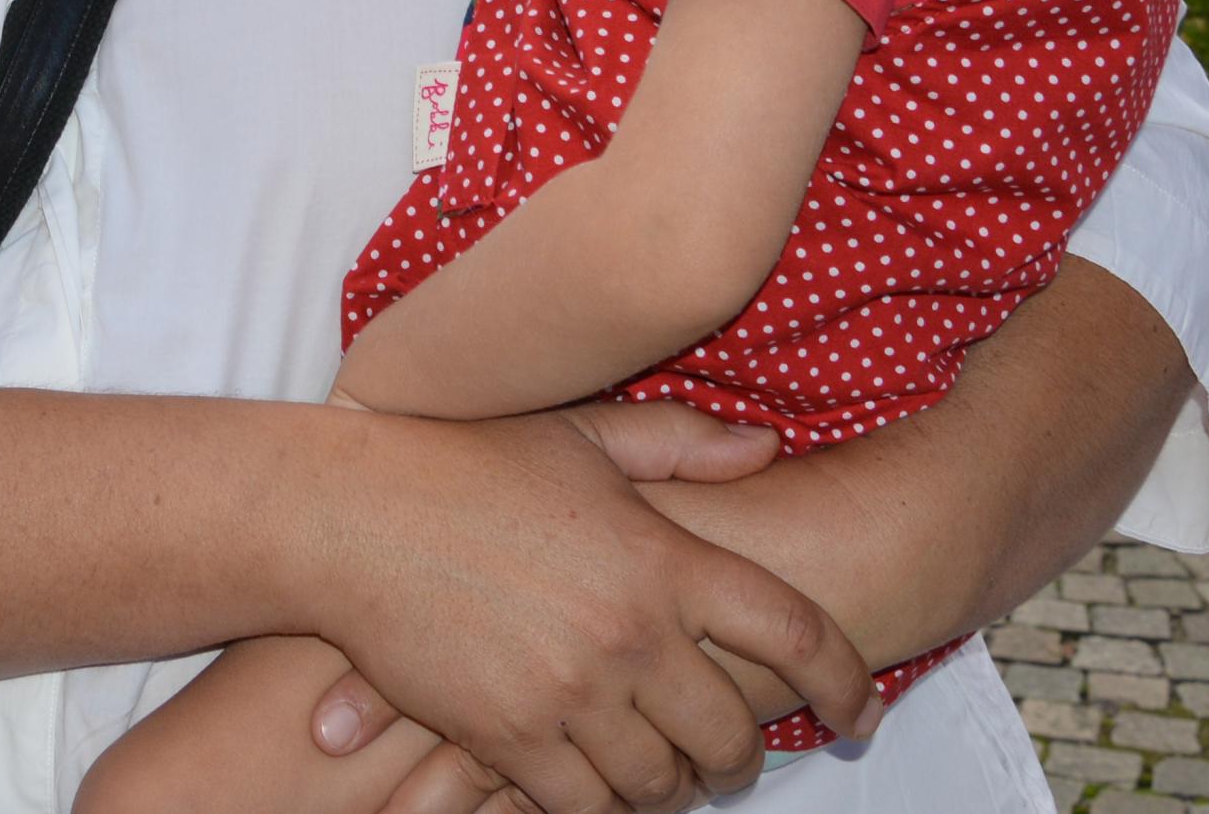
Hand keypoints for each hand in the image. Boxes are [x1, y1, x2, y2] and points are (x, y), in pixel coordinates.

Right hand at [295, 410, 873, 813]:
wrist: (349, 515)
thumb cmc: (463, 462)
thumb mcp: (580, 433)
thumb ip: (682, 443)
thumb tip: (768, 448)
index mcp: (661, 557)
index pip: (792, 632)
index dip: (842, 680)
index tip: (859, 711)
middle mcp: (630, 633)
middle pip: (733, 731)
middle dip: (743, 754)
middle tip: (733, 753)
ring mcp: (571, 691)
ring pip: (663, 781)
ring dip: (674, 786)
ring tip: (666, 774)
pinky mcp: (509, 735)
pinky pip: (585, 805)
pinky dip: (603, 806)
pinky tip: (599, 786)